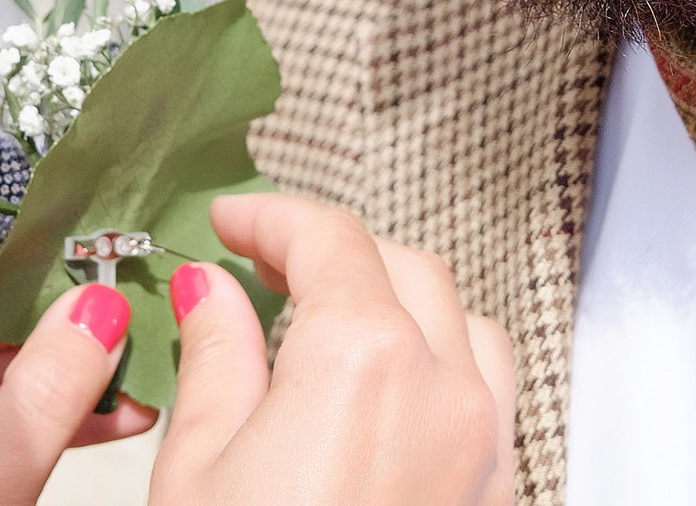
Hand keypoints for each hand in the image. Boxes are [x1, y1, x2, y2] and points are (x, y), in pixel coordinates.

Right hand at [153, 193, 517, 505]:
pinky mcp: (497, 496)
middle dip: (335, 254)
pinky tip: (378, 398)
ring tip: (326, 326)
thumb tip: (209, 291)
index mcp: (364, 360)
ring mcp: (485, 447)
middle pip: (405, 268)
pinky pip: (488, 397)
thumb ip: (214, 357)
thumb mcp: (198, 469)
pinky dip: (440, 368)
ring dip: (402, 304)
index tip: (231, 222)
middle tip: (263, 267)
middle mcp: (444, 389)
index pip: (330, 240)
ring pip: (465, 326)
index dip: (273, 218)